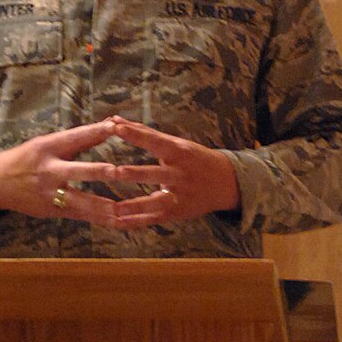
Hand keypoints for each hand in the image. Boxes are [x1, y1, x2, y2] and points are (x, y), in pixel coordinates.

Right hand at [0, 120, 133, 224]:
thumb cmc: (28, 158)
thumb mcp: (47, 144)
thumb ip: (79, 139)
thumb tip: (110, 124)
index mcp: (47, 147)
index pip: (75, 137)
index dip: (95, 132)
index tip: (116, 127)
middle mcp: (49, 170)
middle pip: (76, 170)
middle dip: (98, 171)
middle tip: (118, 171)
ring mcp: (50, 193)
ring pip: (80, 200)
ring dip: (102, 205)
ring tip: (123, 209)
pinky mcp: (53, 210)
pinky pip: (80, 215)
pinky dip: (99, 219)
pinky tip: (117, 222)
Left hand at [90, 117, 240, 228]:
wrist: (226, 183)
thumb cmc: (194, 159)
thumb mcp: (175, 143)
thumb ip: (144, 133)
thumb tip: (115, 118)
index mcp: (179, 152)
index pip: (155, 142)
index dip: (136, 135)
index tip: (116, 128)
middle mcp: (179, 174)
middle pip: (156, 174)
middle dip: (136, 174)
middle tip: (115, 172)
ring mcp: (179, 195)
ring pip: (155, 202)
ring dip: (135, 205)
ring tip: (115, 208)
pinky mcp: (175, 212)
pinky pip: (153, 218)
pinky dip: (135, 222)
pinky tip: (117, 222)